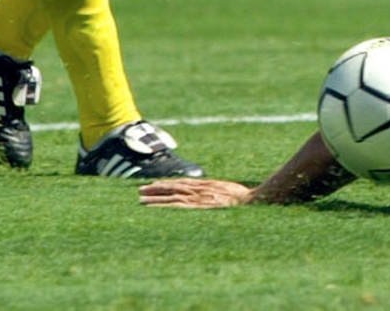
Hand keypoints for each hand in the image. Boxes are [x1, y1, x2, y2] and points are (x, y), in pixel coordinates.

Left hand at [139, 179, 256, 208]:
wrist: (249, 200)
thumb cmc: (240, 197)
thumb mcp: (224, 190)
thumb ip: (213, 190)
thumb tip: (207, 193)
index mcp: (204, 185)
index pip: (180, 182)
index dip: (166, 183)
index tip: (154, 184)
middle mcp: (198, 190)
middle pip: (172, 187)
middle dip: (156, 189)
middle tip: (140, 190)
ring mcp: (197, 198)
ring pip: (171, 196)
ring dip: (155, 197)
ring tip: (141, 199)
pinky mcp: (198, 207)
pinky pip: (177, 206)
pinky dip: (163, 205)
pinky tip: (153, 208)